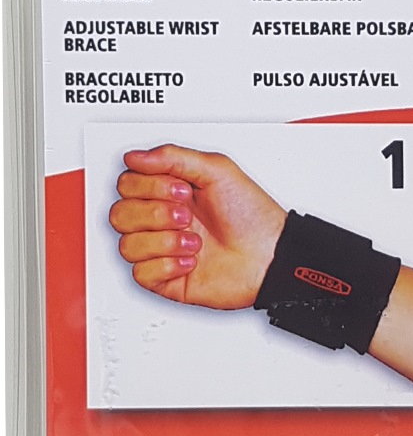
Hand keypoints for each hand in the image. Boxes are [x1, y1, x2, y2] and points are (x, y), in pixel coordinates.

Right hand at [109, 144, 286, 307]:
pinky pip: (140, 273)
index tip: (181, 188)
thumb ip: (172, 157)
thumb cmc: (251, 215)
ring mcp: (162, 250)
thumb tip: (135, 156)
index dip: (148, 186)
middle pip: (119, 214)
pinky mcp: (166, 278)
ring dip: (163, 241)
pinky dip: (167, 265)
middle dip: (154, 213)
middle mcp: (161, 220)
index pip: (127, 184)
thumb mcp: (217, 170)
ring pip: (127, 245)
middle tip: (186, 215)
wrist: (270, 256)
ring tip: (194, 241)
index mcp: (169, 192)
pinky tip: (191, 260)